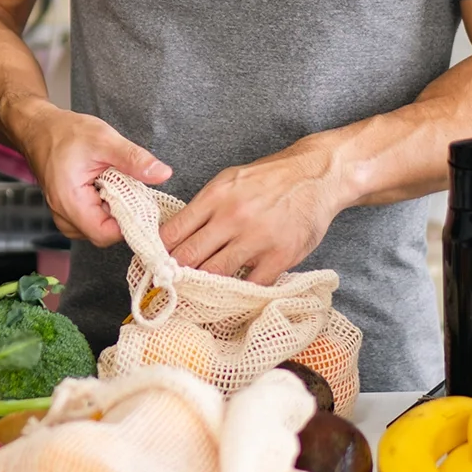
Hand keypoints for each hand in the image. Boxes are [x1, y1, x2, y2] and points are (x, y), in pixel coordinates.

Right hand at [5, 98, 171, 246]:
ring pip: (99, 229)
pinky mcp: (68, 211)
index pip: (105, 234)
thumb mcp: (104, 140)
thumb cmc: (65, 133)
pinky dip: (105, 207)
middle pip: (103, 234)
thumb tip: (163, 174)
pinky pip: (92, 220)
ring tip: (116, 184)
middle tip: (131, 188)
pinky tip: (108, 187)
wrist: (39, 128)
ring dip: (114, 211)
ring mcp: (64, 215)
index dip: (129, 224)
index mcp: (70, 202)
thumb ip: (134, 159)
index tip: (144, 205)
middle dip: (123, 215)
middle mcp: (63, 215)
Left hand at [160, 148, 345, 284]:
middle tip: (168, 286)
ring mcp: (257, 239)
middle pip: (188, 257)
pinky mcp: (280, 256)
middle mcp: (232, 217)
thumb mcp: (229, 181)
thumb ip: (203, 207)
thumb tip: (174, 235)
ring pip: (215, 275)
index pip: (173, 233)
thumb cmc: (269, 179)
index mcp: (215, 197)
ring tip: (194, 295)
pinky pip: (251, 286)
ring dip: (202, 287)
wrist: (316, 176)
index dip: (158, 253)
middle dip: (174, 274)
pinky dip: (238, 293)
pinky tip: (231, 295)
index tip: (155, 264)